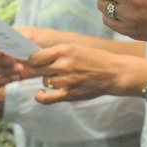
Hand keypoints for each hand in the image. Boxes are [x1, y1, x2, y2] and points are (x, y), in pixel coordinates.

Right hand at [0, 26, 77, 80]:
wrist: (63, 55)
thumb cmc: (50, 41)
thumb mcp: (36, 35)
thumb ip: (19, 38)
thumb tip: (4, 41)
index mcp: (8, 37)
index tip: (1, 53)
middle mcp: (5, 49)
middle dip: (0, 62)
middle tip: (16, 65)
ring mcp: (8, 62)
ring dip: (3, 72)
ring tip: (19, 72)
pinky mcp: (13, 74)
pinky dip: (1, 81)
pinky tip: (11, 81)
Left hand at [27, 44, 143, 104]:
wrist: (113, 73)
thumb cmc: (96, 59)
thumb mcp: (76, 48)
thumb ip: (58, 52)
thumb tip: (37, 57)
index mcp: (64, 50)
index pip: (36, 56)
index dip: (33, 60)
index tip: (35, 61)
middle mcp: (63, 64)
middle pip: (38, 69)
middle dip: (41, 69)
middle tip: (48, 69)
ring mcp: (66, 80)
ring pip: (45, 81)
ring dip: (49, 80)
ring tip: (60, 78)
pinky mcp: (69, 94)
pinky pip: (47, 98)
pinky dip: (41, 97)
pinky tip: (40, 93)